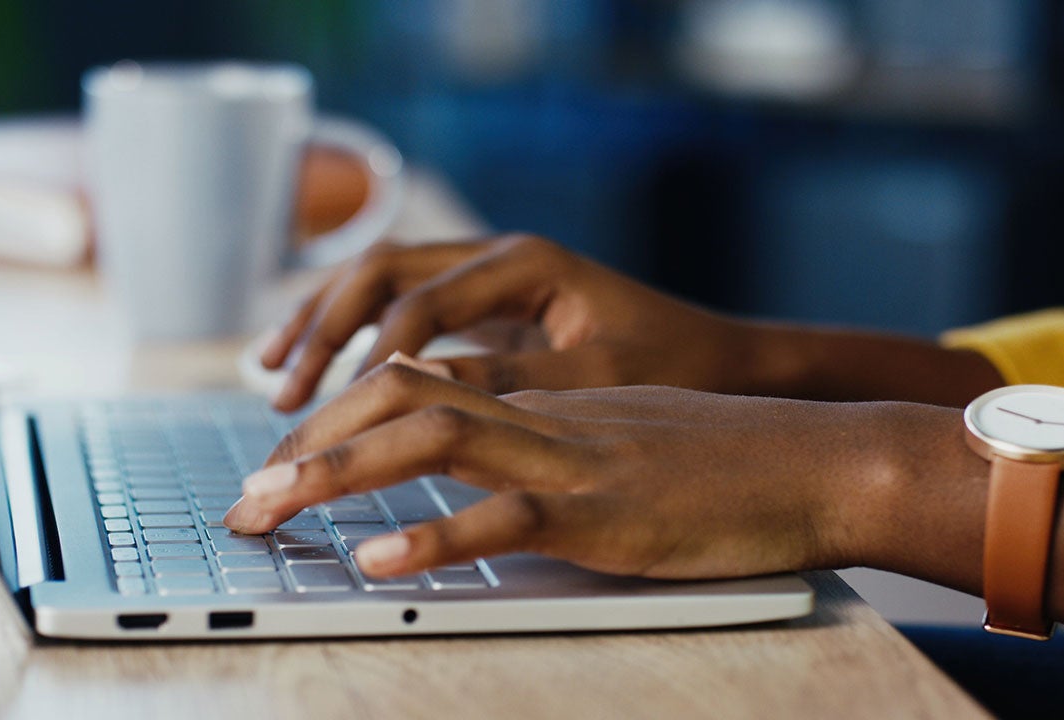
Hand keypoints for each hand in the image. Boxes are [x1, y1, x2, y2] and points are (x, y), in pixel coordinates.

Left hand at [223, 360, 948, 579]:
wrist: (818, 460)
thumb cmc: (728, 461)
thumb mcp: (623, 439)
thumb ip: (552, 447)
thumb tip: (487, 478)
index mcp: (540, 400)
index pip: (413, 383)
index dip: (335, 418)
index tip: (281, 464)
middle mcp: (541, 415)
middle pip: (398, 395)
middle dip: (308, 441)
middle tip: (245, 497)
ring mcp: (571, 458)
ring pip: (432, 439)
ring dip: (338, 473)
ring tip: (269, 510)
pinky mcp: (606, 512)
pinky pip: (507, 517)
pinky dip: (436, 539)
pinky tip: (379, 564)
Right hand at [261, 235, 755, 410]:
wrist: (720, 356)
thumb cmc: (673, 364)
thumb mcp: (596, 378)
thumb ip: (509, 380)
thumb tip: (414, 391)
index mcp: (526, 263)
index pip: (420, 302)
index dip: (366, 355)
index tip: (326, 411)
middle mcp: (497, 256)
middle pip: (380, 273)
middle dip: (322, 330)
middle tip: (281, 393)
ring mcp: (485, 277)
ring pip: (377, 282)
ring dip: (321, 325)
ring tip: (271, 376)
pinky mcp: (481, 308)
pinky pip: (396, 310)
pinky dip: (350, 337)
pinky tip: (318, 373)